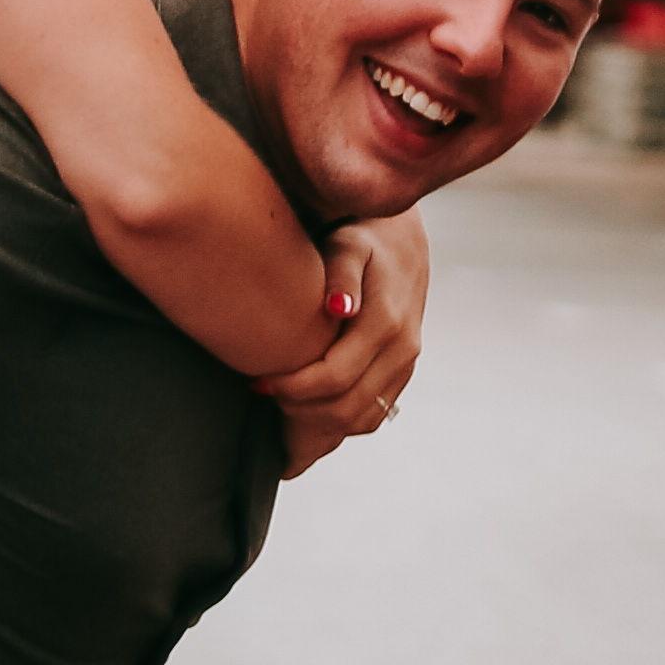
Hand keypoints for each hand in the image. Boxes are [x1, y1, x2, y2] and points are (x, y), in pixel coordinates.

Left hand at [265, 215, 427, 468]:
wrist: (402, 243)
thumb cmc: (362, 239)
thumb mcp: (348, 244)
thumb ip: (342, 273)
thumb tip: (339, 307)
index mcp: (386, 322)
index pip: (335, 378)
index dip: (292, 388)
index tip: (258, 381)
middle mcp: (402, 349)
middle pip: (347, 409)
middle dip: (299, 412)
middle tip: (264, 394)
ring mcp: (406, 365)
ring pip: (362, 420)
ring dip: (317, 425)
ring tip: (280, 404)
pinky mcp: (403, 373)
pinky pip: (372, 416)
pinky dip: (338, 424)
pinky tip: (306, 411)